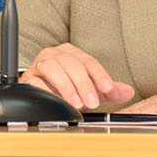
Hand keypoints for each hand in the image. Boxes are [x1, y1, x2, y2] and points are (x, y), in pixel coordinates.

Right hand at [19, 43, 133, 110]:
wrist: (42, 93)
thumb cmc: (68, 88)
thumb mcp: (91, 89)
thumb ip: (109, 91)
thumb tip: (128, 92)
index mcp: (71, 53)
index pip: (88, 61)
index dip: (100, 75)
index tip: (108, 89)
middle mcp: (55, 54)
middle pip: (71, 63)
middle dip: (84, 84)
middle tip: (92, 102)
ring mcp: (40, 64)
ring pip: (52, 68)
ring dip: (66, 86)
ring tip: (76, 103)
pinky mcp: (28, 78)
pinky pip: (35, 81)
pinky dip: (46, 91)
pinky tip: (57, 101)